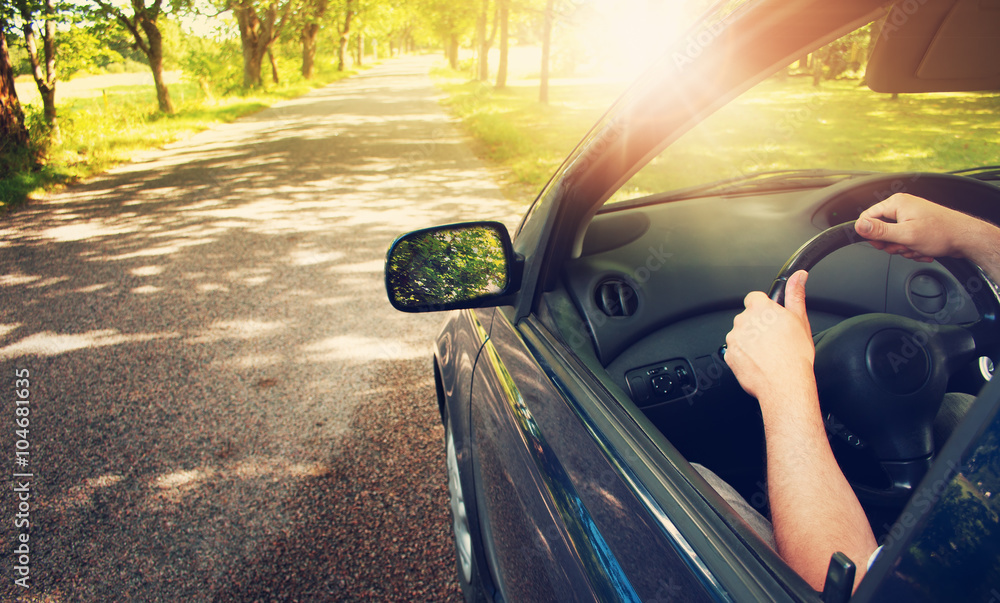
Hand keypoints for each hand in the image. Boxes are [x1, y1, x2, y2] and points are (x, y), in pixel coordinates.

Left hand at [724, 270, 814, 405]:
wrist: (785, 384)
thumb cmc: (794, 356)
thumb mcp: (800, 320)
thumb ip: (795, 294)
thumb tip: (798, 276)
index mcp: (760, 309)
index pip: (755, 298)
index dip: (764, 307)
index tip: (771, 317)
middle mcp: (743, 320)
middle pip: (747, 317)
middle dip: (758, 325)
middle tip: (774, 339)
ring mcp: (734, 338)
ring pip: (740, 334)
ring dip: (750, 340)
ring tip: (768, 353)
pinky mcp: (729, 355)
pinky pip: (735, 351)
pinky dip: (744, 355)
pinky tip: (759, 362)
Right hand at [855, 193, 977, 261]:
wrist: (965, 238)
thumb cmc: (942, 233)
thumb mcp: (906, 234)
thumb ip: (879, 231)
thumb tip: (858, 226)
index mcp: (896, 203)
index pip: (867, 217)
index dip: (871, 234)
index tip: (881, 243)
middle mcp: (902, 207)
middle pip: (880, 231)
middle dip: (892, 244)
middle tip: (905, 245)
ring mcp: (909, 217)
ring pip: (893, 239)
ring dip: (904, 248)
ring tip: (918, 247)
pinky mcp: (916, 226)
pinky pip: (904, 241)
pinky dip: (912, 249)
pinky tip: (923, 249)